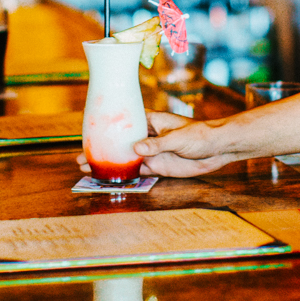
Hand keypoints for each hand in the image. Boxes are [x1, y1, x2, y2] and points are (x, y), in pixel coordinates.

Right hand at [76, 111, 231, 176]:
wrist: (217, 149)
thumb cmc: (200, 135)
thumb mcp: (178, 138)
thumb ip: (157, 144)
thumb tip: (136, 148)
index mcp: (151, 122)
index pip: (125, 122)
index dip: (107, 127)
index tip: (90, 133)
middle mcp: (148, 136)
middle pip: (120, 142)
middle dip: (102, 149)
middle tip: (81, 157)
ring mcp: (152, 152)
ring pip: (125, 158)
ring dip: (109, 164)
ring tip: (89, 169)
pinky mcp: (158, 166)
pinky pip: (137, 171)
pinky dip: (124, 175)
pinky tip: (110, 179)